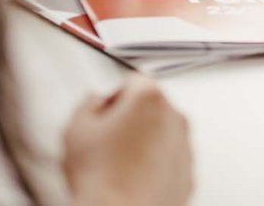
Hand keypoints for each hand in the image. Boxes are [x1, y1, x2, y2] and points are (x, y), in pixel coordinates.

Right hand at [63, 75, 192, 205]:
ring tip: (117, 167)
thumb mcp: (76, 129)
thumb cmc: (100, 179)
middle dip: (130, 120)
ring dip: (143, 144)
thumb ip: (88, 104)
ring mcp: (185, 147)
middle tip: (107, 143)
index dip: (112, 99)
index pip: (132, 82)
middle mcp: (175, 118)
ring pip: (161, 136)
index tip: (102, 116)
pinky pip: (169, 162)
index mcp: (150, 97)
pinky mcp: (188, 175)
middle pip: (150, 108)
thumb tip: (95, 102)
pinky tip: (131, 181)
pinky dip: (154, 167)